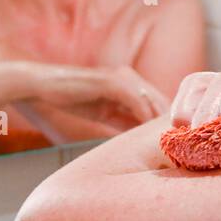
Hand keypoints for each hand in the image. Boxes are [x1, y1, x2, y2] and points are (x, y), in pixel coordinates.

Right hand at [29, 64, 168, 127]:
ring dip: (161, 121)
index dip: (166, 120)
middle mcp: (130, 78)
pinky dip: (144, 117)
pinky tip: (147, 133)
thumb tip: (139, 141)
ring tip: (170, 140)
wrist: (41, 86)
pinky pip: (136, 101)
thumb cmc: (69, 100)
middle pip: (161, 100)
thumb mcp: (102, 114)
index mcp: (129, 84)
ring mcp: (122, 78)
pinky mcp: (112, 82)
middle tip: (179, 142)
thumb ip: (122, 123)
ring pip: (152, 100)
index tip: (176, 139)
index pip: (157, 102)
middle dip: (169, 122)